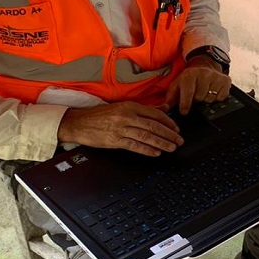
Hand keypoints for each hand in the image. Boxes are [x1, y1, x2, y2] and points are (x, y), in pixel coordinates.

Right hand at [58, 102, 182, 156]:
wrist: (79, 122)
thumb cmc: (100, 115)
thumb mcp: (121, 107)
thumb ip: (142, 109)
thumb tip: (163, 109)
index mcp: (129, 106)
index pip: (154, 113)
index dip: (168, 122)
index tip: (176, 129)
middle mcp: (126, 116)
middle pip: (153, 125)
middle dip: (169, 134)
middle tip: (179, 140)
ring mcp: (121, 128)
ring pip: (146, 136)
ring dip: (161, 143)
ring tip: (171, 147)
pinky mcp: (115, 140)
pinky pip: (134, 146)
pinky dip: (147, 150)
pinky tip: (156, 153)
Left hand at [165, 58, 231, 114]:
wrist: (204, 65)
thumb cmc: (188, 78)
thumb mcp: (176, 85)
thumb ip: (169, 99)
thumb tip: (163, 109)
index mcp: (190, 74)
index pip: (189, 92)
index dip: (185, 104)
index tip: (184, 111)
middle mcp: (204, 74)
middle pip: (200, 98)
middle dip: (196, 100)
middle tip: (195, 95)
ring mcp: (216, 77)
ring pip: (211, 99)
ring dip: (206, 100)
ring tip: (203, 92)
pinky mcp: (225, 80)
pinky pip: (221, 98)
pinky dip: (216, 98)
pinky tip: (212, 91)